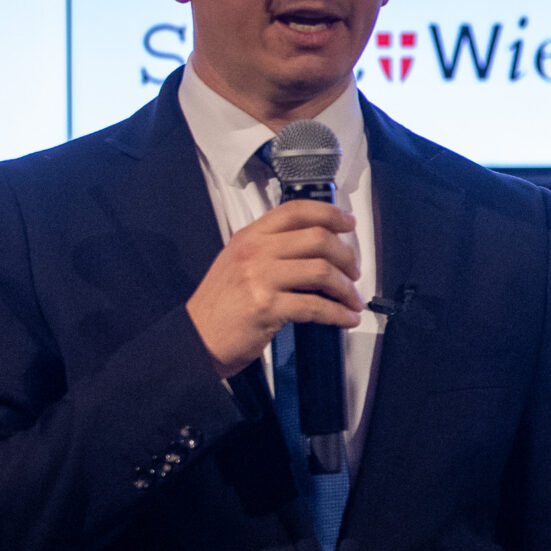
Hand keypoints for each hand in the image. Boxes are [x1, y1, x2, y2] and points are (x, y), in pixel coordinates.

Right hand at [184, 199, 360, 375]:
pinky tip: (345, 317)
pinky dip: (338, 313)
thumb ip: (272, 249)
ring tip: (352, 299)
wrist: (196, 338)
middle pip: (318, 239)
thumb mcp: (238, 262)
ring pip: (321, 271)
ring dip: (346, 288)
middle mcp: (254, 252)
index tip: (348, 222)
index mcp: (250, 237)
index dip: (330, 214)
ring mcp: (260, 278)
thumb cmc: (220, 304)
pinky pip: (315, 306)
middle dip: (346, 256)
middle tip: (353, 271)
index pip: (296, 211)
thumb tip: (318, 245)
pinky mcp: (267, 307)